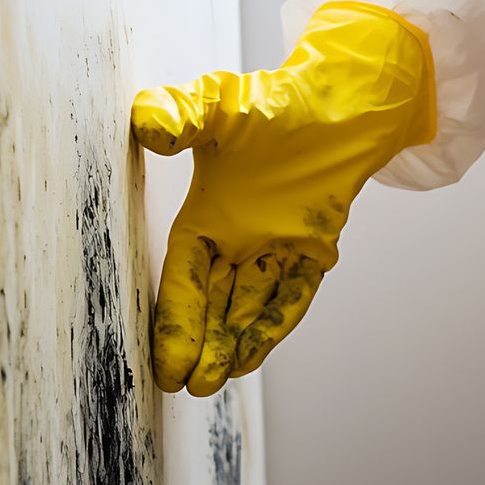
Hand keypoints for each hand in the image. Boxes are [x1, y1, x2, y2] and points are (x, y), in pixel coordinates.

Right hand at [130, 1, 433, 394]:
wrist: (336, 99)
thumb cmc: (271, 100)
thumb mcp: (217, 104)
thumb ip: (179, 115)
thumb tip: (148, 128)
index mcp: (205, 217)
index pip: (184, 278)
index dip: (174, 320)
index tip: (165, 360)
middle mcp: (237, 240)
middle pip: (214, 304)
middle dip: (202, 345)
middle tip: (192, 385)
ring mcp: (276, 248)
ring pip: (250, 307)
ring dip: (233, 343)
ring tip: (218, 380)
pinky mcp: (314, 248)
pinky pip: (293, 293)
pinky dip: (275, 322)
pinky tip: (253, 355)